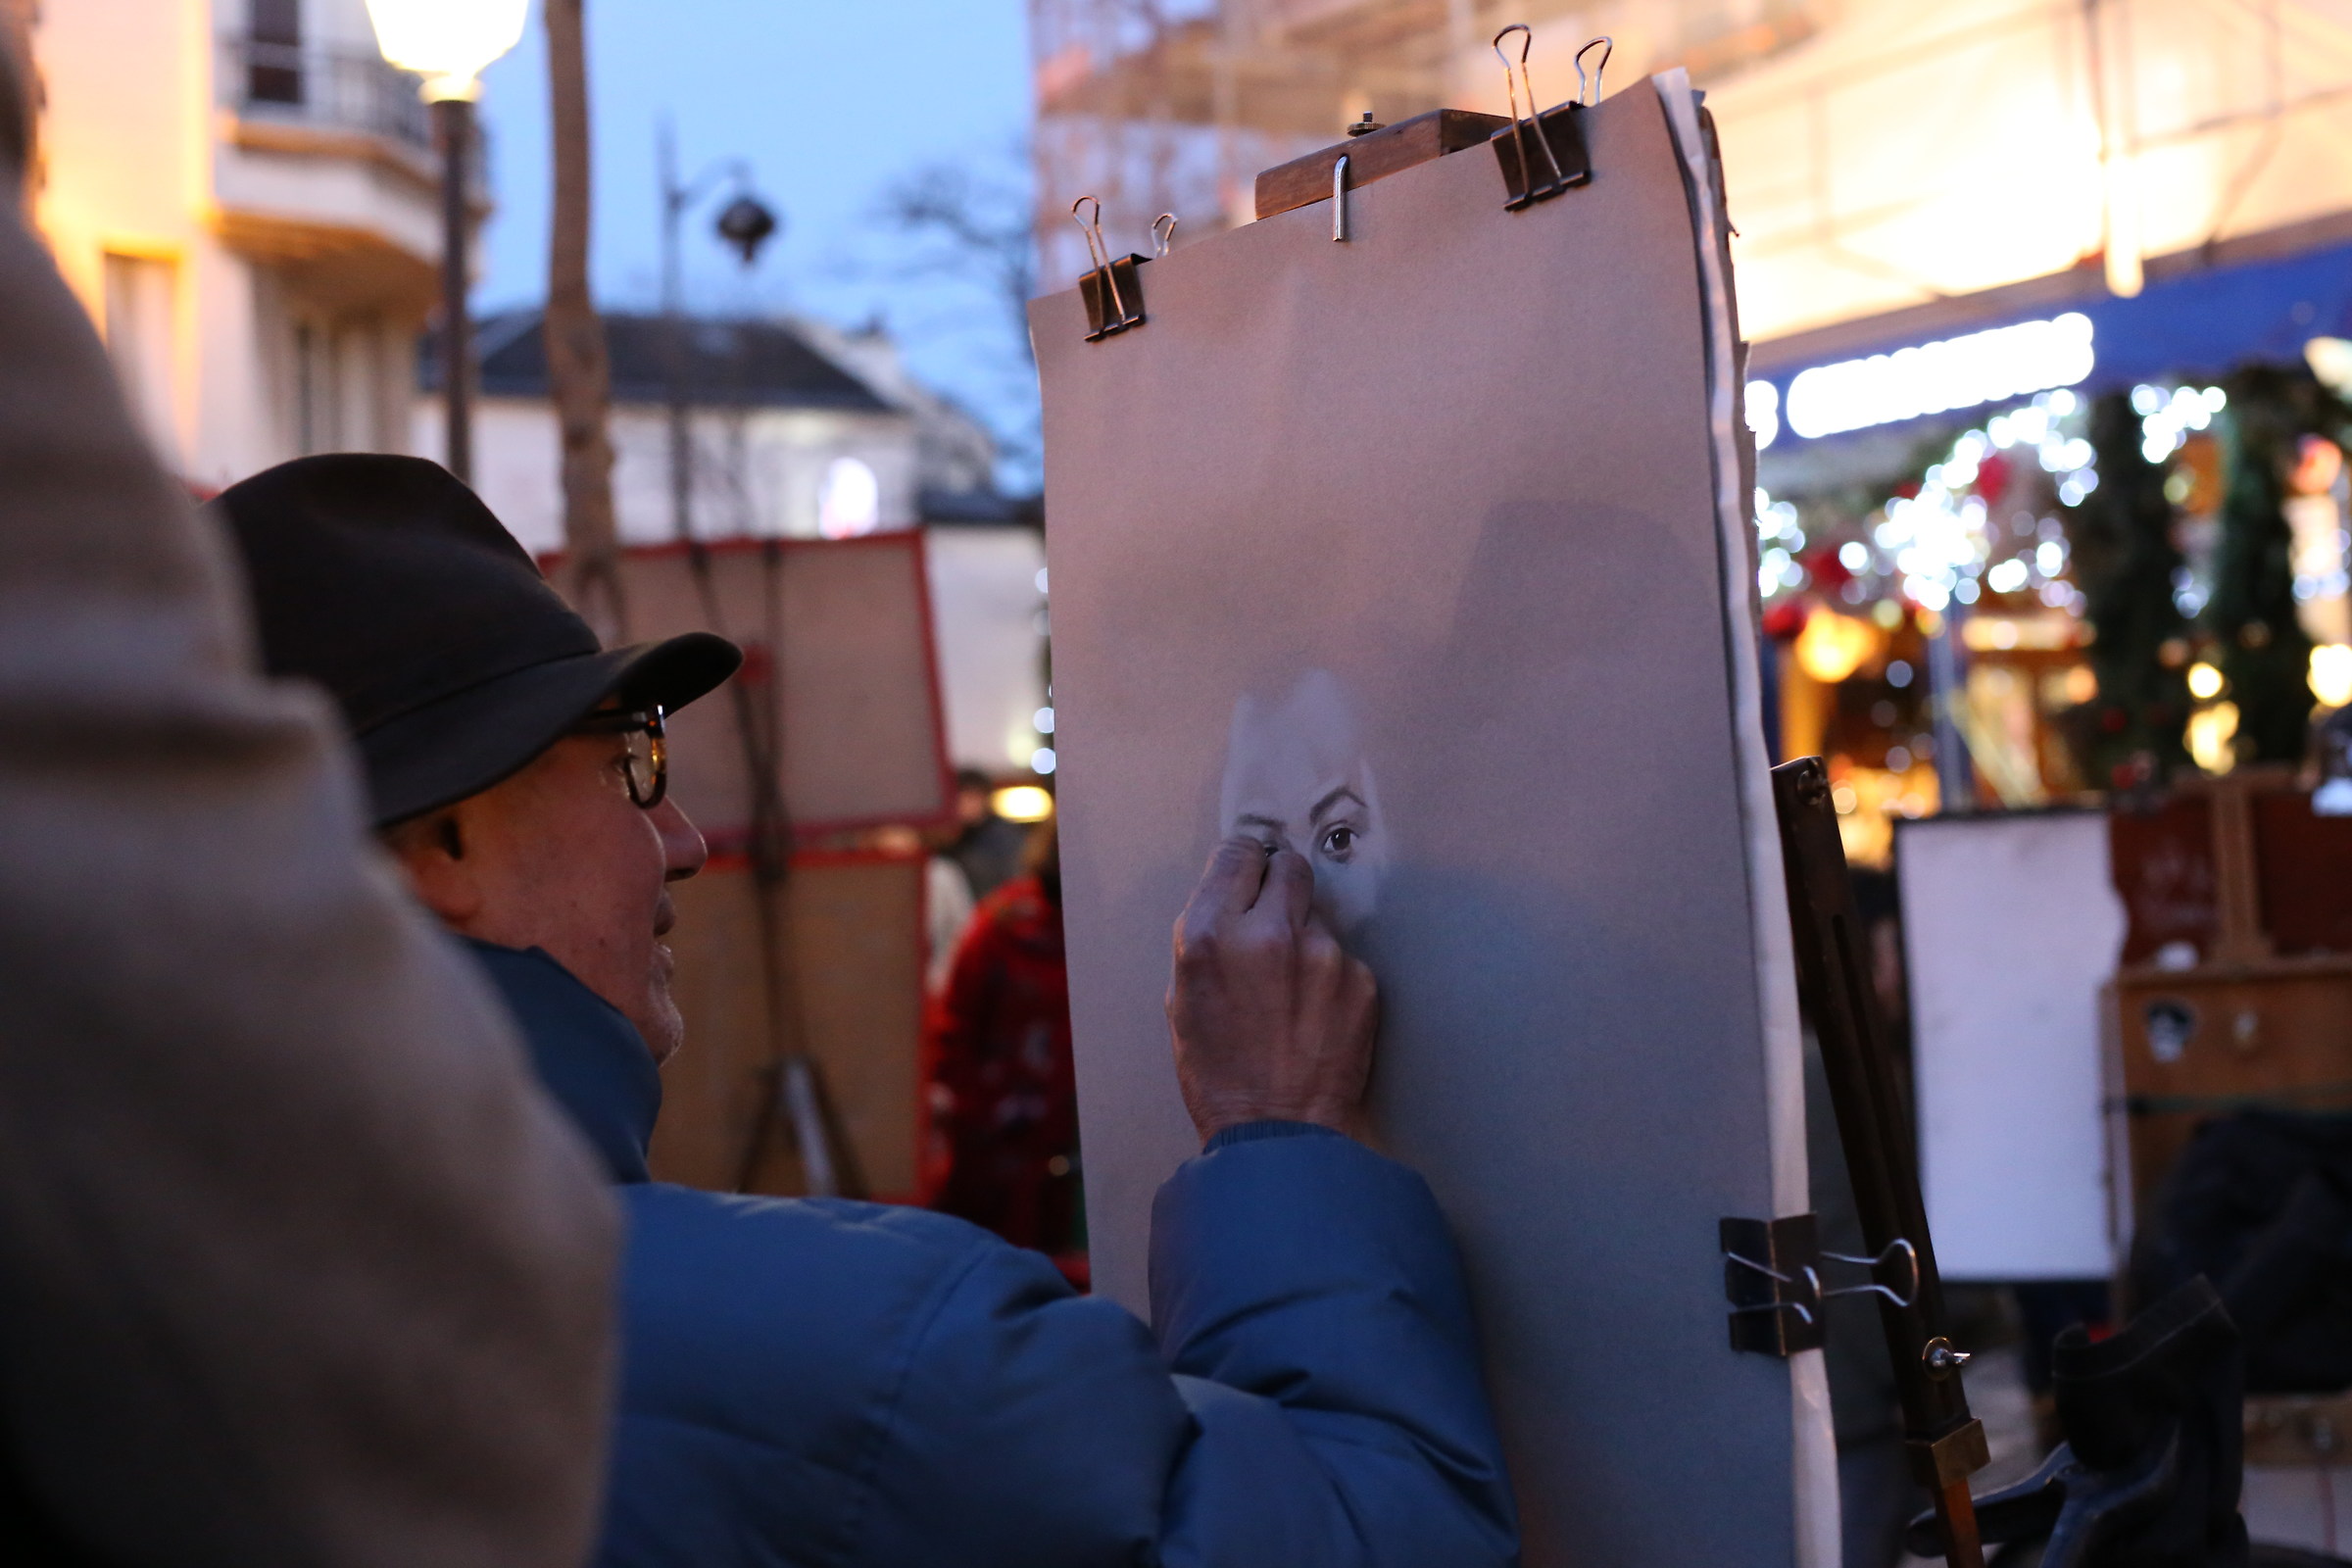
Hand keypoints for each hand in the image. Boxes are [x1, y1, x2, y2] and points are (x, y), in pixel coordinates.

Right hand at [1166, 837, 1376, 1145]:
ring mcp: (1322, 954)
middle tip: (1271, 916)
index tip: (1246, 874)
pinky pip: (1342, 955)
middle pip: (1287, 865)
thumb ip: (1204, 939)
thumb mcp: (1182, 1000)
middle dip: (1278, 883)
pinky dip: (1329, 974)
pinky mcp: (1361, 979)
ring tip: (1289, 987)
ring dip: (1303, 934)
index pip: (1237, 854)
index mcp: (1211, 935)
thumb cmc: (1220, 1076)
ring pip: (1316, 913)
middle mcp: (1268, 932)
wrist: (1279, 1134)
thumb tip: (1228, 899)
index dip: (1242, 865)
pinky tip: (1314, 1012)